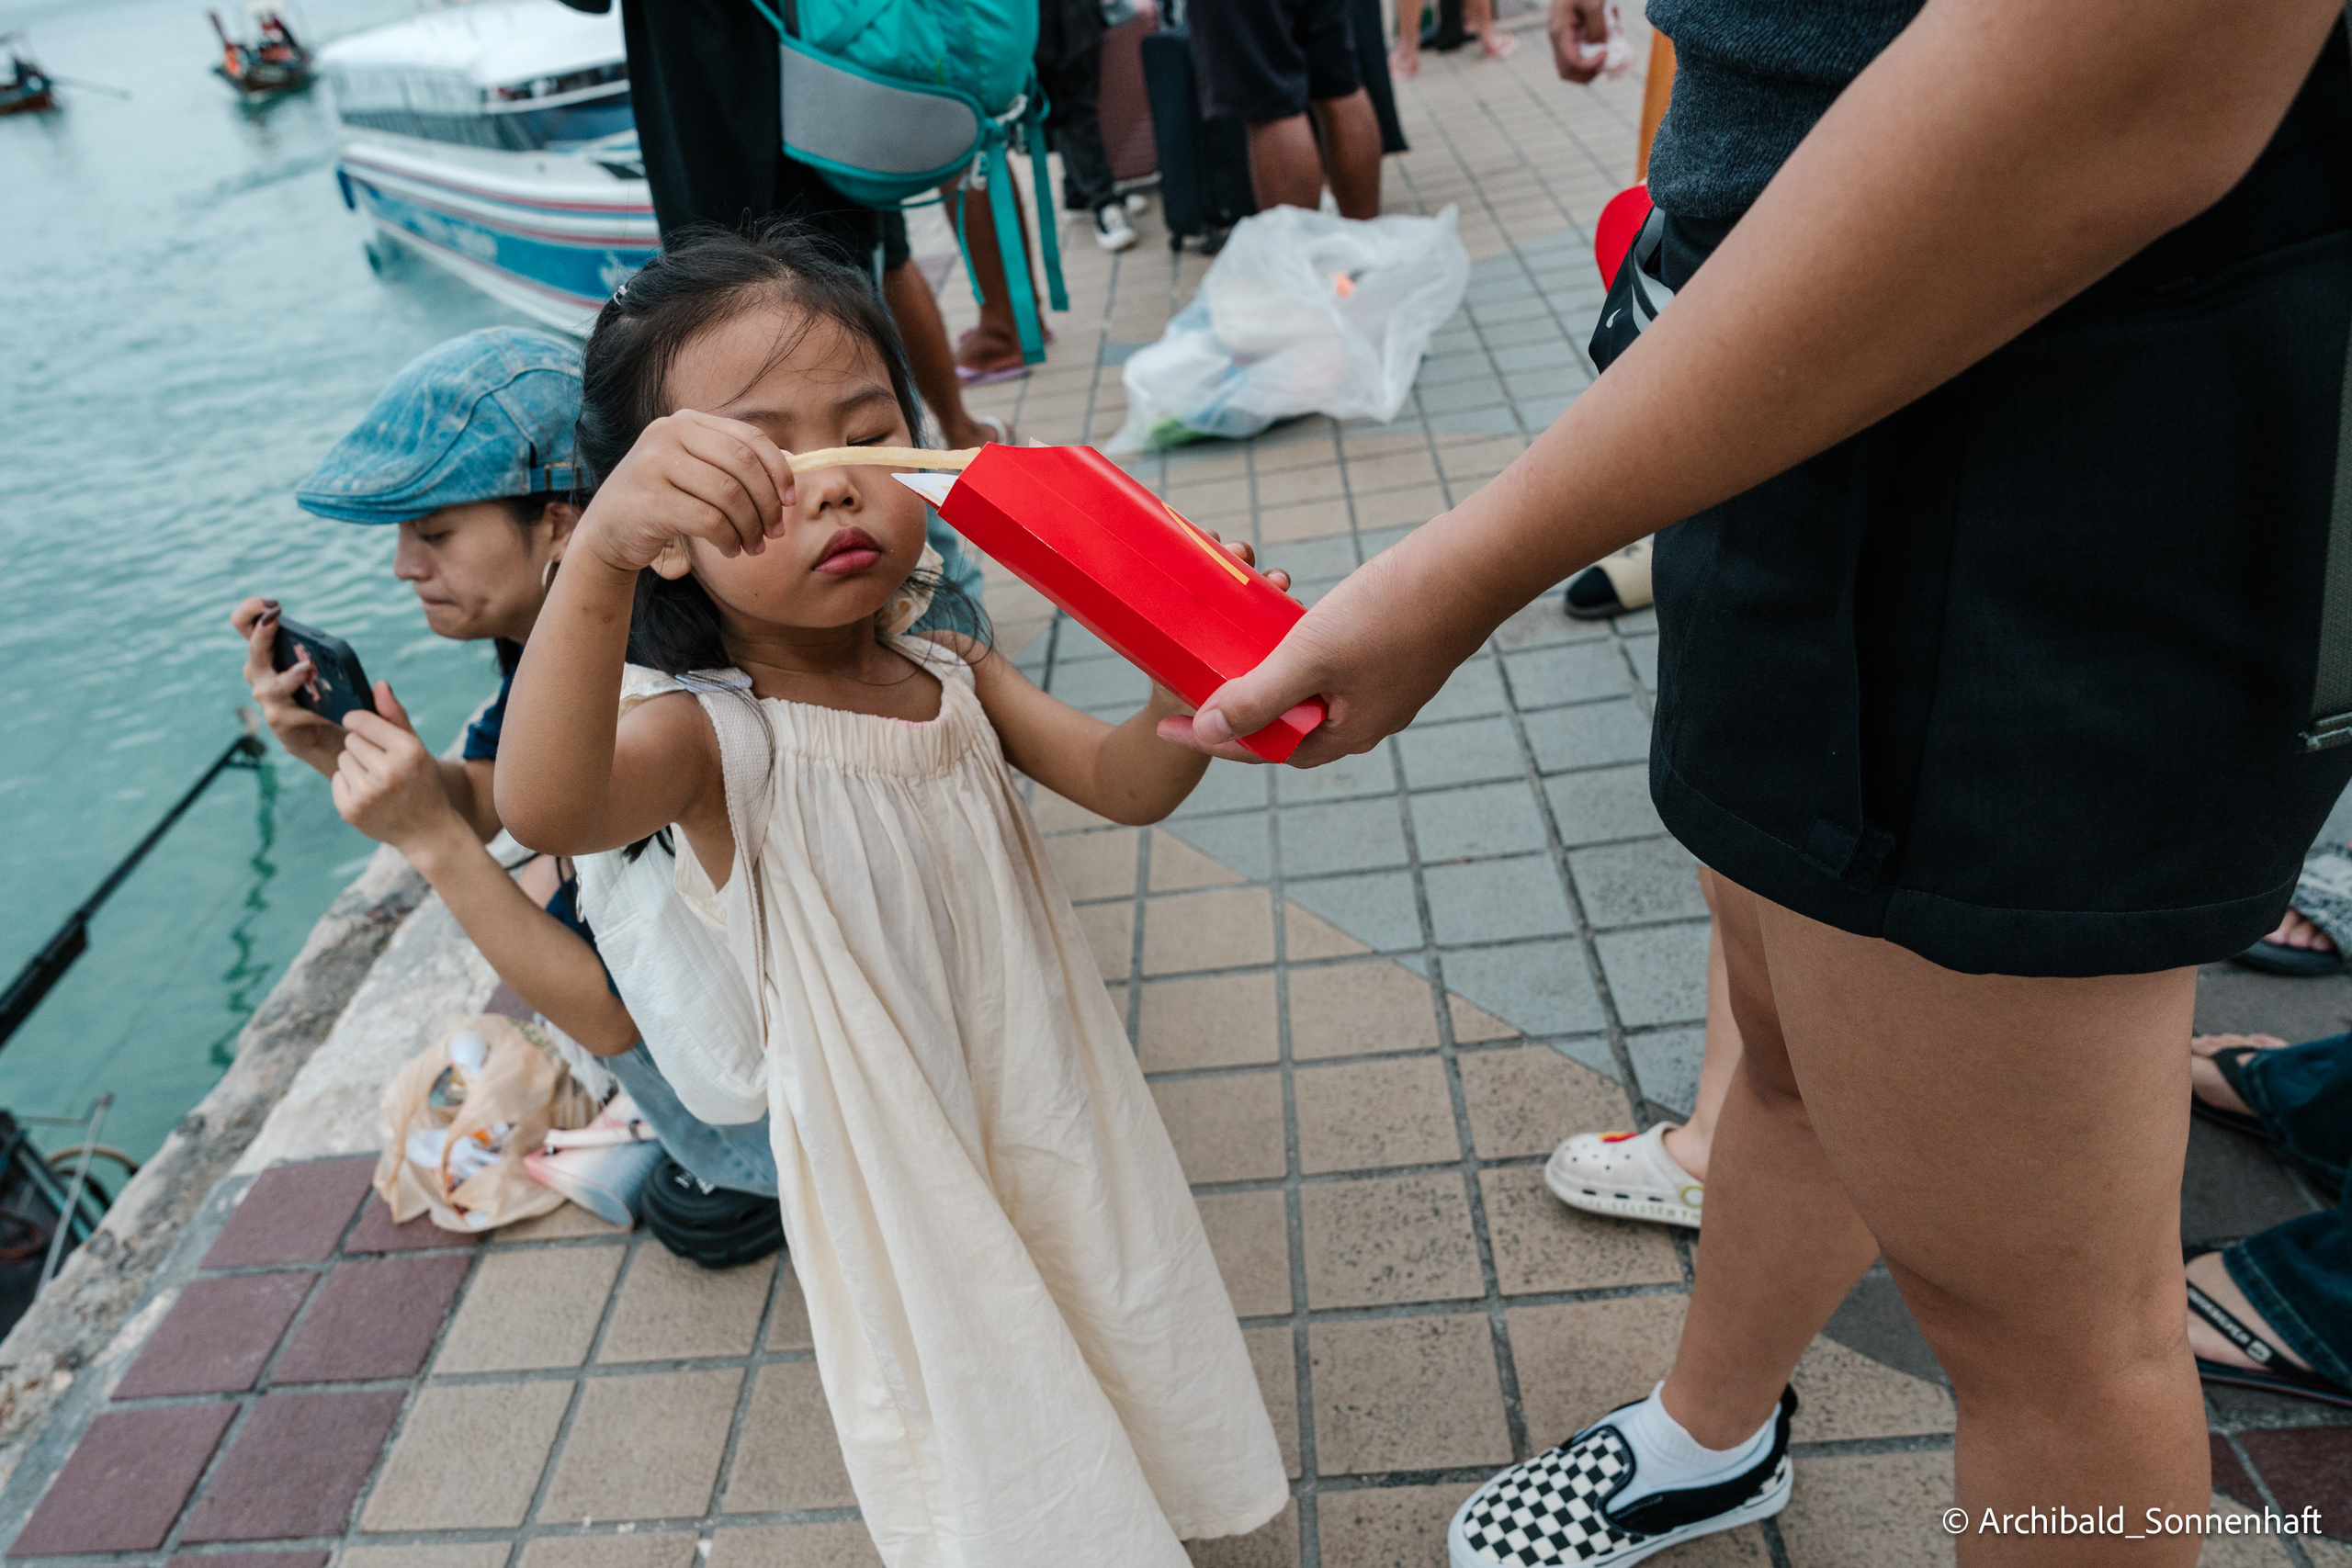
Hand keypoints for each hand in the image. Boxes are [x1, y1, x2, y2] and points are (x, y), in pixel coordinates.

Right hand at [233, 596, 345, 772]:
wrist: (314, 729)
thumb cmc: (314, 688)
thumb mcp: (318, 664)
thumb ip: (323, 652)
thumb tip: (340, 650)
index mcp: (264, 651)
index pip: (243, 624)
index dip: (250, 609)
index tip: (272, 604)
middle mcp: (258, 671)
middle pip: (254, 648)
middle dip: (264, 631)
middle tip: (276, 618)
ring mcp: (265, 695)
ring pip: (274, 684)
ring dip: (290, 676)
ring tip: (306, 669)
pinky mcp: (278, 719)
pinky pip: (297, 712)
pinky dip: (316, 710)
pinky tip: (330, 711)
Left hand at [331, 683, 468, 853]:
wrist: (428, 831)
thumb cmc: (422, 782)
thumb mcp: (416, 747)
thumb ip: (395, 715)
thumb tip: (378, 684)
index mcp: (409, 751)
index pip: (361, 721)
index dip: (359, 722)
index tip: (363, 727)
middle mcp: (388, 772)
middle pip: (351, 740)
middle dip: (363, 748)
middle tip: (383, 765)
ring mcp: (368, 793)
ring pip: (342, 758)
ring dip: (355, 765)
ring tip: (378, 781)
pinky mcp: (351, 809)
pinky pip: (336, 779)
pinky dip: (349, 784)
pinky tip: (370, 795)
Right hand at [575, 410, 798, 573]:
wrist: (607, 531)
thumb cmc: (663, 502)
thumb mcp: (697, 473)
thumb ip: (735, 465)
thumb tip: (793, 464)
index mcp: (687, 421)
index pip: (748, 438)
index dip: (778, 470)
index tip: (789, 501)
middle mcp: (668, 433)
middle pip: (743, 465)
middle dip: (767, 504)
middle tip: (774, 533)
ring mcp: (654, 463)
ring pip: (729, 494)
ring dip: (750, 527)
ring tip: (752, 546)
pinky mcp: (648, 499)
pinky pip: (709, 520)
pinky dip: (729, 539)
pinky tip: (730, 550)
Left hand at [1155, 536, 1490, 765]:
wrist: (1474, 566)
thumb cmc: (1395, 611)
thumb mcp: (1311, 656)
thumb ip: (1258, 697)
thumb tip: (1208, 731)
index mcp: (1347, 733)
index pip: (1264, 749)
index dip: (1211, 737)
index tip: (1166, 723)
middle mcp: (1368, 719)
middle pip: (1286, 727)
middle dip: (1238, 712)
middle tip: (1192, 693)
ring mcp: (1385, 688)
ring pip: (1310, 695)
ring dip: (1268, 680)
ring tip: (1228, 659)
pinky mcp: (1395, 654)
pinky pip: (1332, 668)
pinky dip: (1300, 655)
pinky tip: (1281, 626)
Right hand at [1548, 0, 1611, 82]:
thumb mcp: (1594, 2)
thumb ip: (1597, 26)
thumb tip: (1600, 47)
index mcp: (1559, 32)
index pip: (1572, 63)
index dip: (1590, 65)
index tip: (1606, 52)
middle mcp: (1558, 39)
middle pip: (1568, 73)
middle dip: (1589, 73)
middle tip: (1606, 61)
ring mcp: (1562, 39)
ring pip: (1573, 67)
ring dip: (1593, 64)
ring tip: (1609, 47)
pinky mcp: (1571, 35)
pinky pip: (1580, 53)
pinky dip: (1595, 52)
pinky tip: (1608, 35)